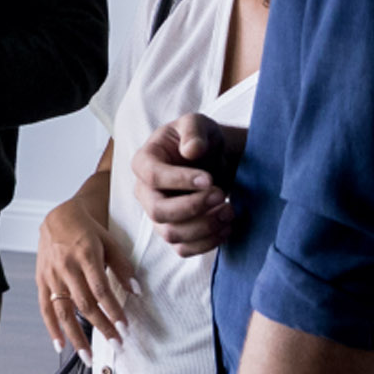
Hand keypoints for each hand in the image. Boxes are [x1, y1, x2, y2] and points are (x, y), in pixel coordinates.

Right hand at [36, 191, 135, 357]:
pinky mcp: (41, 280)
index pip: (101, 290)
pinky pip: (45, 308)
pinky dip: (52, 328)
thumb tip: (137, 292)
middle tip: (116, 344)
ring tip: (89, 358)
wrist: (58, 217)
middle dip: (101, 327)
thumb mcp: (109, 242)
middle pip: (84, 304)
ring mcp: (51, 275)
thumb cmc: (87, 230)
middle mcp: (66, 267)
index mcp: (85, 255)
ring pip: (63, 311)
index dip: (113, 311)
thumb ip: (123, 267)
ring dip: (76, 337)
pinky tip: (61, 345)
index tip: (125, 328)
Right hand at [130, 113, 245, 256]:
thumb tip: (190, 150)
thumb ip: (193, 131)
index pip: (152, 176)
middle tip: (220, 194)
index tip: (209, 178)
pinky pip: (183, 250)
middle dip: (193, 207)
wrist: (214, 159)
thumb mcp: (198, 124)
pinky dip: (207, 243)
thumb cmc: (201, 139)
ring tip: (229, 210)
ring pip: (171, 234)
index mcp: (144, 161)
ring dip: (204, 227)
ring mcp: (157, 215)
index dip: (180, 180)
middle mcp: (144, 192)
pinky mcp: (173, 232)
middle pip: (158, 211)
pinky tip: (226, 226)